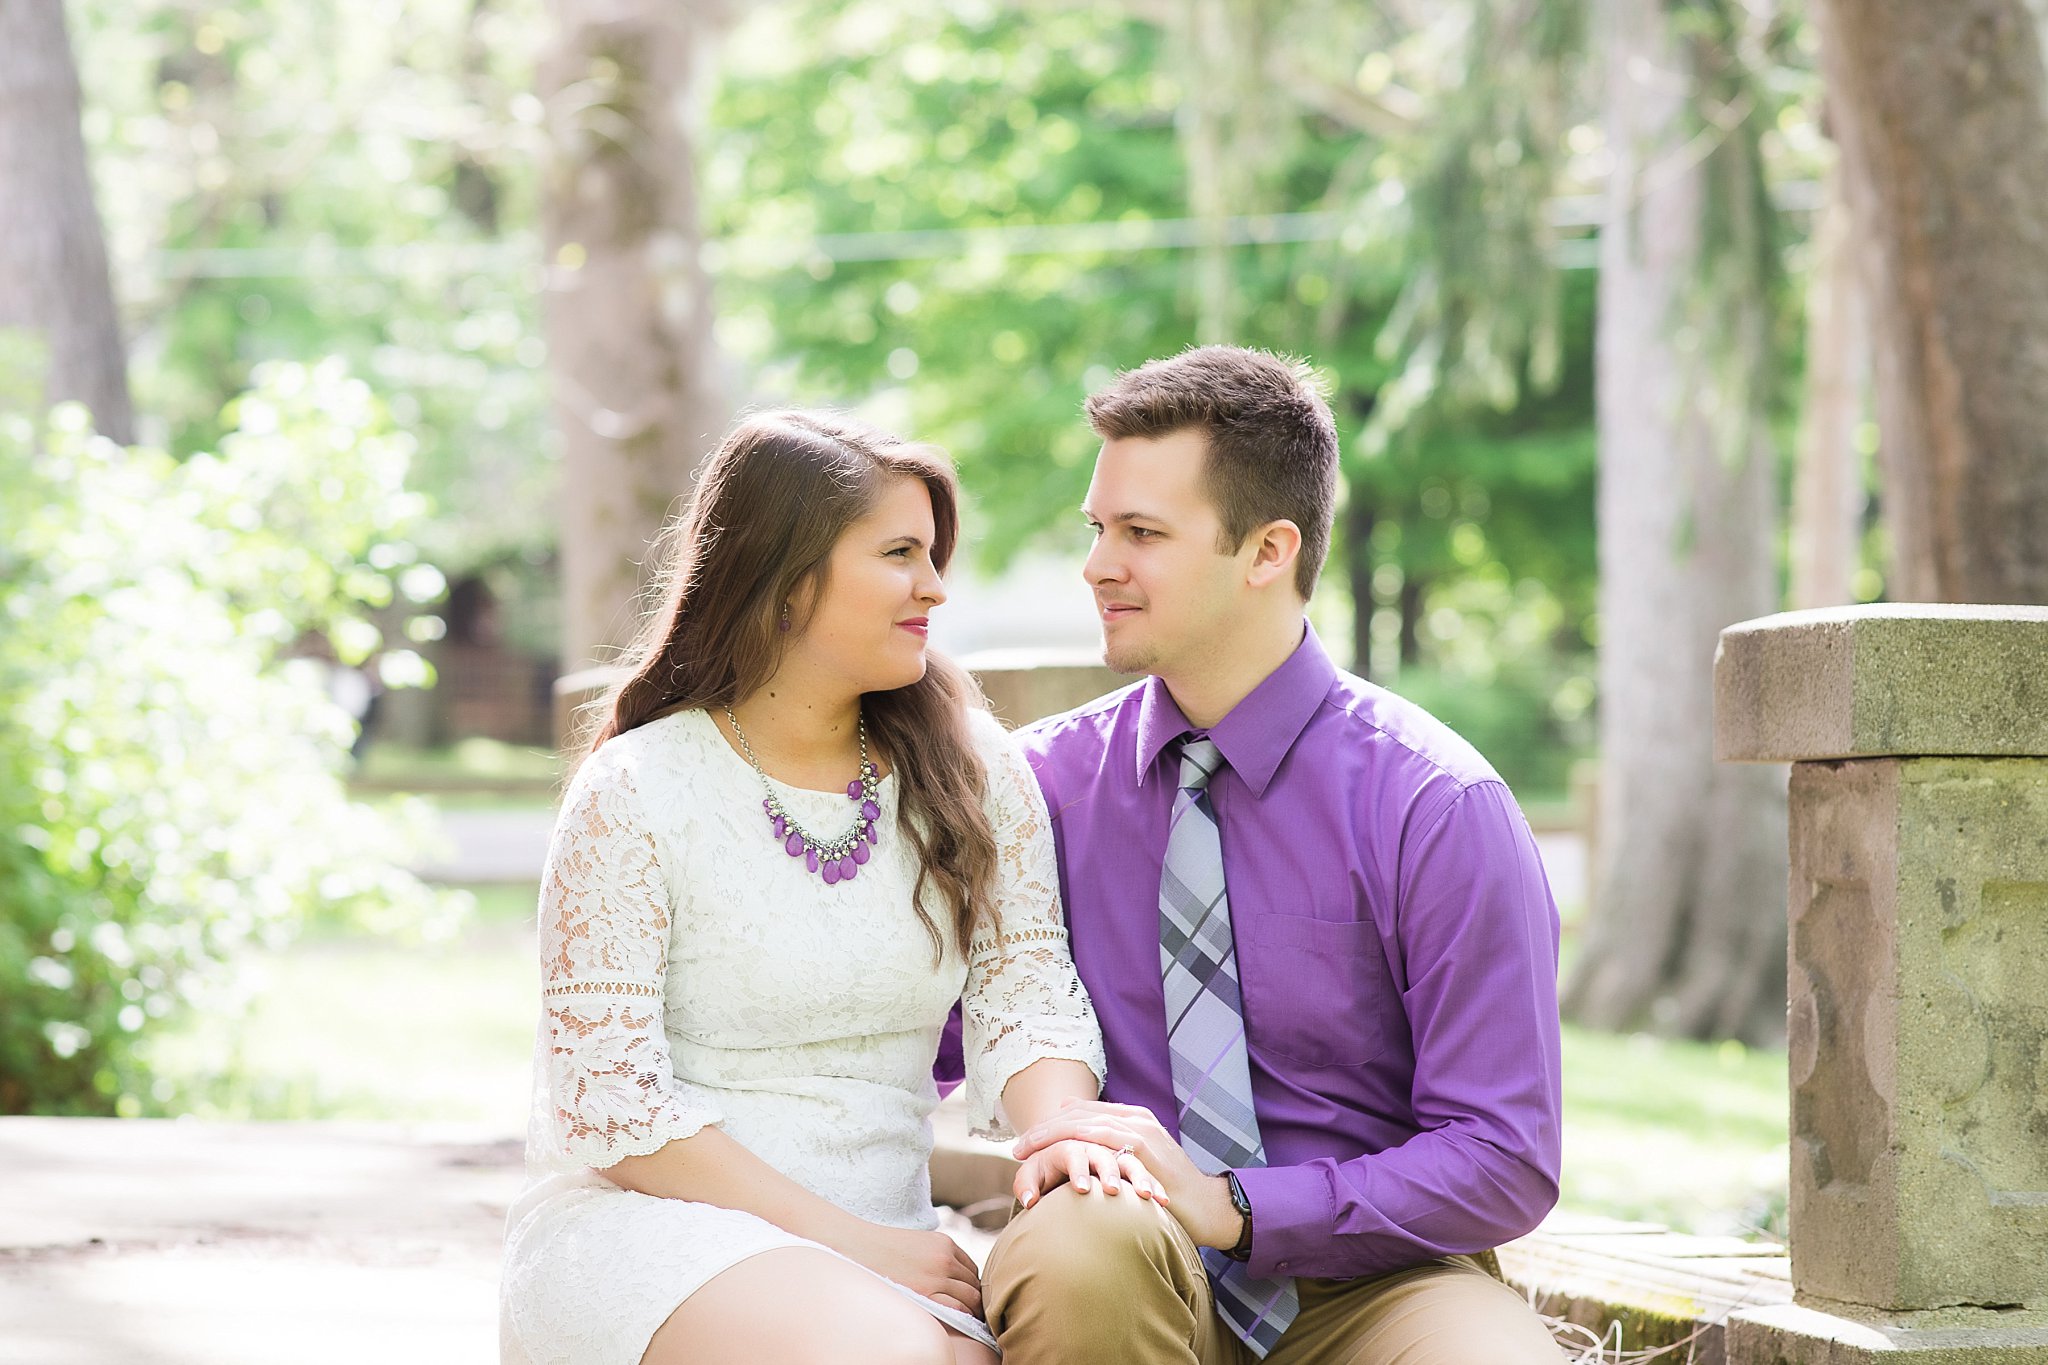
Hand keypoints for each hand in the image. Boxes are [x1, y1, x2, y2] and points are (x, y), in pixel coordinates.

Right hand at [835, 1222, 983, 1315]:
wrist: (858, 1248)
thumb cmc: (884, 1249)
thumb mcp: (919, 1243)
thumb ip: (937, 1256)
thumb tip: (951, 1278)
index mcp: (945, 1243)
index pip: (971, 1269)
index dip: (970, 1284)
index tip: (965, 1296)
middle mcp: (945, 1258)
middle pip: (974, 1284)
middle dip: (974, 1299)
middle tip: (971, 1313)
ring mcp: (937, 1276)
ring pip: (970, 1297)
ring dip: (971, 1308)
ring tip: (966, 1319)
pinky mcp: (926, 1293)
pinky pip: (957, 1308)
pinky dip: (962, 1315)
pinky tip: (957, 1321)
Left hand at [1012, 1100, 1242, 1249]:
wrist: (1208, 1207)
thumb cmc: (1170, 1192)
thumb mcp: (1139, 1169)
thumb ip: (1115, 1158)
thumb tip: (1083, 1161)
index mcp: (1133, 1118)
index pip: (1082, 1113)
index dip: (1050, 1125)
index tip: (1025, 1141)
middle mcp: (1135, 1118)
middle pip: (1077, 1114)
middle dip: (1044, 1129)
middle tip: (1017, 1146)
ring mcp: (1139, 1130)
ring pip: (1083, 1122)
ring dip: (1051, 1134)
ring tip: (1026, 1149)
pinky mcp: (1143, 1147)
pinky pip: (1101, 1138)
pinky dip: (1074, 1143)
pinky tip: (1054, 1153)